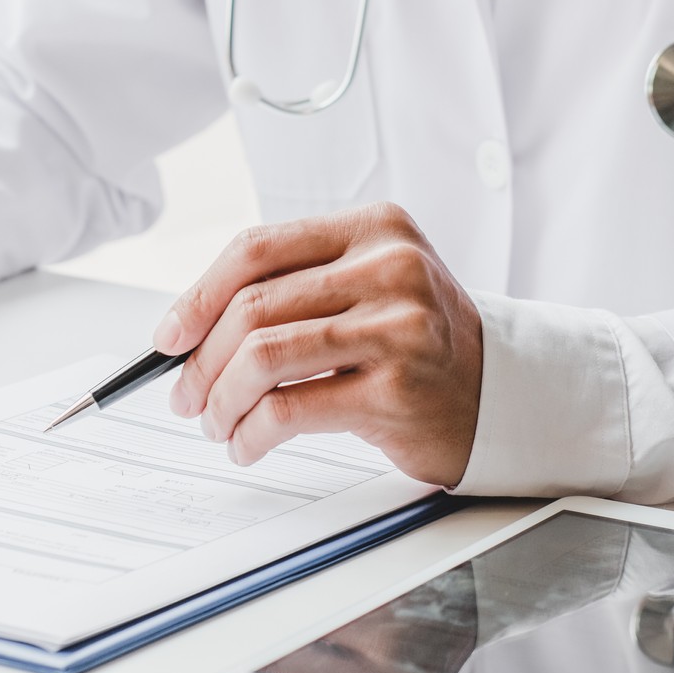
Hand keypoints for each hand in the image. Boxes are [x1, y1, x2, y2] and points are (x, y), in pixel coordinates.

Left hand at [156, 204, 482, 485]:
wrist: (503, 394)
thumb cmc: (419, 342)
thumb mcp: (368, 286)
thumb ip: (294, 289)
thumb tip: (190, 328)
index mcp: (374, 228)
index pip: (258, 248)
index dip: (198, 294)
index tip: (170, 334)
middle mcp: (390, 268)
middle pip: (252, 306)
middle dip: (201, 360)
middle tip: (186, 395)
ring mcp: (397, 329)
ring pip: (263, 357)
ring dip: (221, 400)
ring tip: (217, 422)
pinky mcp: (397, 390)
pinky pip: (290, 408)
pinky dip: (252, 432)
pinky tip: (249, 444)